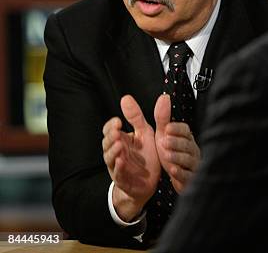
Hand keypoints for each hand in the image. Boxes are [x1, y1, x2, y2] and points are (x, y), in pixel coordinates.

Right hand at [102, 95, 160, 220]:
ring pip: (110, 158)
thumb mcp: (144, 133)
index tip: (119, 121)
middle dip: (111, 137)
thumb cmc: (145, 156)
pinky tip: (121, 161)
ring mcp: (118, 166)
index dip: (111, 126)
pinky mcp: (123, 179)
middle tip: (117, 131)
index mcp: (121, 140)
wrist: (149, 182)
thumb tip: (126, 97)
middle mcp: (117, 152)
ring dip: (113, 151)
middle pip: (107, 143)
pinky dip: (118, 167)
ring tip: (119, 145)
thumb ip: (136, 117)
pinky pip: (118, 174)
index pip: (109, 130)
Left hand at [154, 94, 200, 192]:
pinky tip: (172, 170)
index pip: (185, 130)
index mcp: (186, 138)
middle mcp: (192, 150)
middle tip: (164, 141)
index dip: (177, 129)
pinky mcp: (191, 178)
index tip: (167, 128)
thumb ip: (162, 117)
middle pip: (187, 145)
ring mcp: (193, 164)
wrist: (174, 176)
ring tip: (166, 156)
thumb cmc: (171, 152)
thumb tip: (164, 96)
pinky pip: (188, 175)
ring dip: (177, 157)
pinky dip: (180, 173)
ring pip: (188, 160)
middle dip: (176, 143)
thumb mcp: (164, 134)